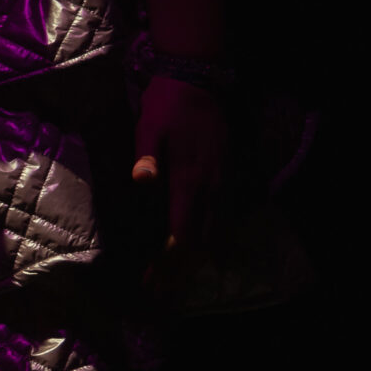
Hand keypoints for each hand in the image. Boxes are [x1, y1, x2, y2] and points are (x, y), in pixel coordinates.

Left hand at [131, 74, 227, 293]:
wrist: (198, 81)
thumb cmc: (166, 106)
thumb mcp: (149, 126)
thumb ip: (147, 155)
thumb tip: (143, 181)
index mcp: (190, 178)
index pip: (182, 231)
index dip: (169, 260)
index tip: (154, 282)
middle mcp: (212, 186)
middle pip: (202, 239)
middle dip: (182, 268)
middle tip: (162, 289)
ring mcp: (223, 181)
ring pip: (218, 230)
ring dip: (199, 255)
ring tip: (179, 276)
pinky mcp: (228, 174)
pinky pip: (225, 214)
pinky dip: (213, 235)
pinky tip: (203, 245)